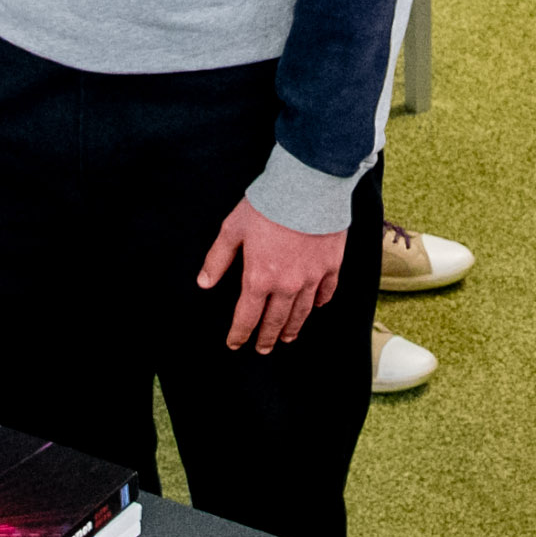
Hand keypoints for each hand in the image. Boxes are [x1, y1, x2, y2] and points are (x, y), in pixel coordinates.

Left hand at [195, 198, 352, 352]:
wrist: (308, 187)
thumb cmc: (267, 205)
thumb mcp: (233, 229)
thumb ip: (218, 259)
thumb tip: (204, 283)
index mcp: (259, 278)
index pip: (247, 317)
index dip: (239, 334)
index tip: (235, 344)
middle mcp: (286, 285)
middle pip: (275, 321)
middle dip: (266, 338)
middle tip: (263, 349)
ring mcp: (311, 278)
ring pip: (301, 312)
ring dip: (292, 328)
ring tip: (286, 337)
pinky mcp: (331, 266)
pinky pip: (325, 293)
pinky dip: (318, 303)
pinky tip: (314, 307)